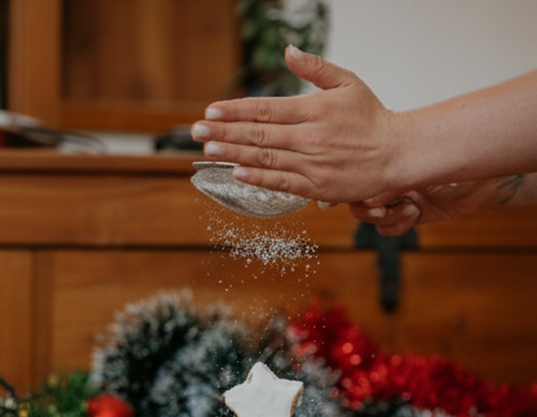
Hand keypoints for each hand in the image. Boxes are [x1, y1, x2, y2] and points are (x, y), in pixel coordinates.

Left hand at [190, 46, 409, 203]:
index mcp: (314, 110)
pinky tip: (237, 172)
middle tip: (197, 130)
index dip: (235, 110)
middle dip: (224, 131)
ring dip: (234, 153)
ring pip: (265, 158)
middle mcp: (310, 136)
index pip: (265, 108)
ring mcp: (312, 163)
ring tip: (209, 148)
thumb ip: (315, 68)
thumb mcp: (348, 83)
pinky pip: (281, 182)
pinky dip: (257, 178)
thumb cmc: (372, 119)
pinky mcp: (316, 186)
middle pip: (258, 133)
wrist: (399, 153)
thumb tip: (288, 51)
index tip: (211, 110)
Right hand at [348, 178, 510, 235]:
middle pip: (357, 202)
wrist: (484, 181)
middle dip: (369, 210)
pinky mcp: (407, 215)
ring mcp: (396, 199)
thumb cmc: (457, 167)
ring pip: (372, 218)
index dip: (352, 192)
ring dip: (388, 218)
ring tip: (411, 209)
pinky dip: (398, 226)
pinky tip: (416, 215)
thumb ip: (393, 186)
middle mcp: (386, 181)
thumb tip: (368, 201)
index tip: (364, 198)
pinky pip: (388, 229)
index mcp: (385, 162)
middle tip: (383, 210)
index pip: (355, 179)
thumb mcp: (421, 174)